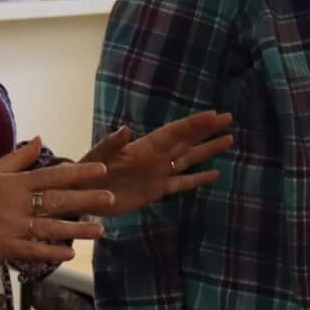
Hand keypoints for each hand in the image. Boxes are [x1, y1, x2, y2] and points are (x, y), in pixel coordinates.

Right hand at [0, 139, 113, 263]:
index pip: (53, 175)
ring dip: (78, 229)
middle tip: (112, 198)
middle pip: (58, 200)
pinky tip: (70, 254)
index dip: (80, 173)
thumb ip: (18, 158)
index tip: (103, 170)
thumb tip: (40, 140)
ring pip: (51, 227)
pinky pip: (33, 250)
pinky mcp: (4, 246)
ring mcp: (12, 226)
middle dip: (87, 199)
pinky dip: (51, 252)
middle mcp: (17, 203)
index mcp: (14, 183)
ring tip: (101, 231)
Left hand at [83, 112, 233, 215]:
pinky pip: (181, 184)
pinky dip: (197, 179)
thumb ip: (112, 143)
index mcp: (145, 147)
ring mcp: (158, 174)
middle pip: (187, 141)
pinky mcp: (157, 191)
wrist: (81, 194)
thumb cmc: (87, 171)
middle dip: (207, 130)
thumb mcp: (97, 156)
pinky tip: (214, 174)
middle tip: (228, 118)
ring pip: (189, 159)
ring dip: (207, 150)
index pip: (175, 133)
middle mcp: (156, 157)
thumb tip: (126, 128)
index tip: (215, 115)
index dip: (194, 124)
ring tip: (228, 140)